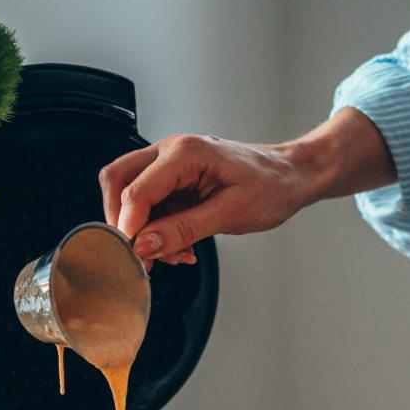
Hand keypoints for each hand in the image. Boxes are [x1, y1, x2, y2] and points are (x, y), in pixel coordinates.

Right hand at [99, 108, 396, 265]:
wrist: (291, 176)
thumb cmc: (271, 187)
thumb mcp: (230, 214)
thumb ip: (183, 229)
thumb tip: (144, 245)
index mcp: (185, 153)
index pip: (136, 190)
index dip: (130, 228)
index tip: (136, 257)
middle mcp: (170, 152)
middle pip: (118, 181)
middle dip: (123, 222)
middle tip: (141, 255)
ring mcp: (170, 165)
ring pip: (129, 194)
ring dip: (141, 230)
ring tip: (172, 255)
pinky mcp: (175, 181)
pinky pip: (150, 206)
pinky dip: (157, 231)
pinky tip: (180, 248)